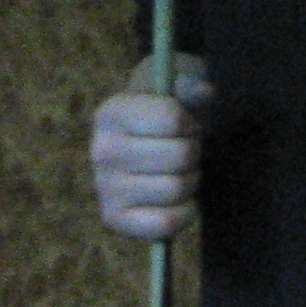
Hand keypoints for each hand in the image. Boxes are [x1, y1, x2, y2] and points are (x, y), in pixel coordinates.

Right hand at [92, 55, 206, 239]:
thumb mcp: (175, 85)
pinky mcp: (114, 219)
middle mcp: (101, 150)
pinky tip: (180, 200)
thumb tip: (204, 92)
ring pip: (176, 189)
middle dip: (193, 153)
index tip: (184, 125)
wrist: (143, 145)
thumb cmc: (164, 113)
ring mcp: (104, 187)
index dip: (190, 123)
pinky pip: (165, 223)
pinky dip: (184, 213)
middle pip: (179, 155)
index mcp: (111, 111)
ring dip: (191, 181)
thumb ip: (190, 83)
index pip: (172, 118)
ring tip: (179, 172)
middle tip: (184, 151)